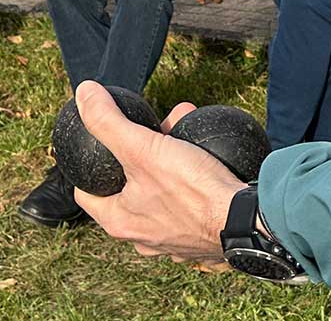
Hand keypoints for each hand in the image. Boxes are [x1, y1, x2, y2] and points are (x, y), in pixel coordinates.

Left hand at [73, 81, 245, 261]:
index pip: (86, 194)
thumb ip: (108, 122)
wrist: (246, 220)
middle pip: (128, 188)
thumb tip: (84, 93)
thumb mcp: (143, 147)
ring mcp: (173, 238)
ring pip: (161, 192)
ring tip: (182, 129)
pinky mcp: (200, 235)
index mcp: (120, 223)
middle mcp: (143, 237)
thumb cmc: (192, 190)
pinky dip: (192, 178)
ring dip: (169, 159)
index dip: (88, 168)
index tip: (100, 145)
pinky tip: (204, 156)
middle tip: (152, 130)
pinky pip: (189, 202)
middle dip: (139, 153)